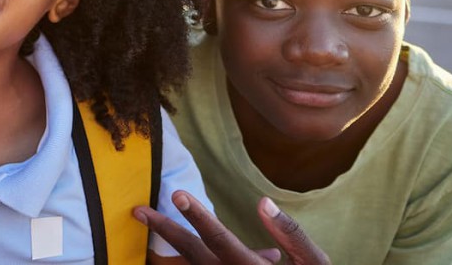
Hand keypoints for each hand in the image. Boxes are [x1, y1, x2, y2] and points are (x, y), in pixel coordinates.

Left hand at [134, 191, 330, 264]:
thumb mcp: (314, 263)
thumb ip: (291, 234)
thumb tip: (262, 202)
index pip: (219, 238)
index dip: (198, 215)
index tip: (177, 193)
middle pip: (192, 253)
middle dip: (164, 230)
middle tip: (138, 210)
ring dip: (170, 246)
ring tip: (147, 222)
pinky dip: (191, 260)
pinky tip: (172, 250)